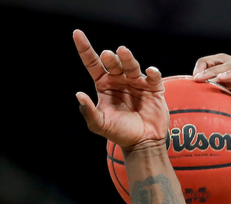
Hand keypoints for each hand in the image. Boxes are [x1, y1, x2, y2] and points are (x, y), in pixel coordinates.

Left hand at [73, 31, 168, 150]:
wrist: (142, 143)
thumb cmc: (120, 133)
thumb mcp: (100, 124)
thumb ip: (88, 111)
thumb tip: (79, 95)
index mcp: (104, 84)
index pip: (92, 63)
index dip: (84, 48)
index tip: (77, 33)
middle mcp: (120, 80)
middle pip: (113, 63)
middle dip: (110, 57)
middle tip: (107, 55)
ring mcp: (137, 82)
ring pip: (131, 66)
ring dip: (128, 58)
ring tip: (122, 52)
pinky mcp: (153, 88)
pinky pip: (153, 77)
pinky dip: (152, 73)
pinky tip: (149, 72)